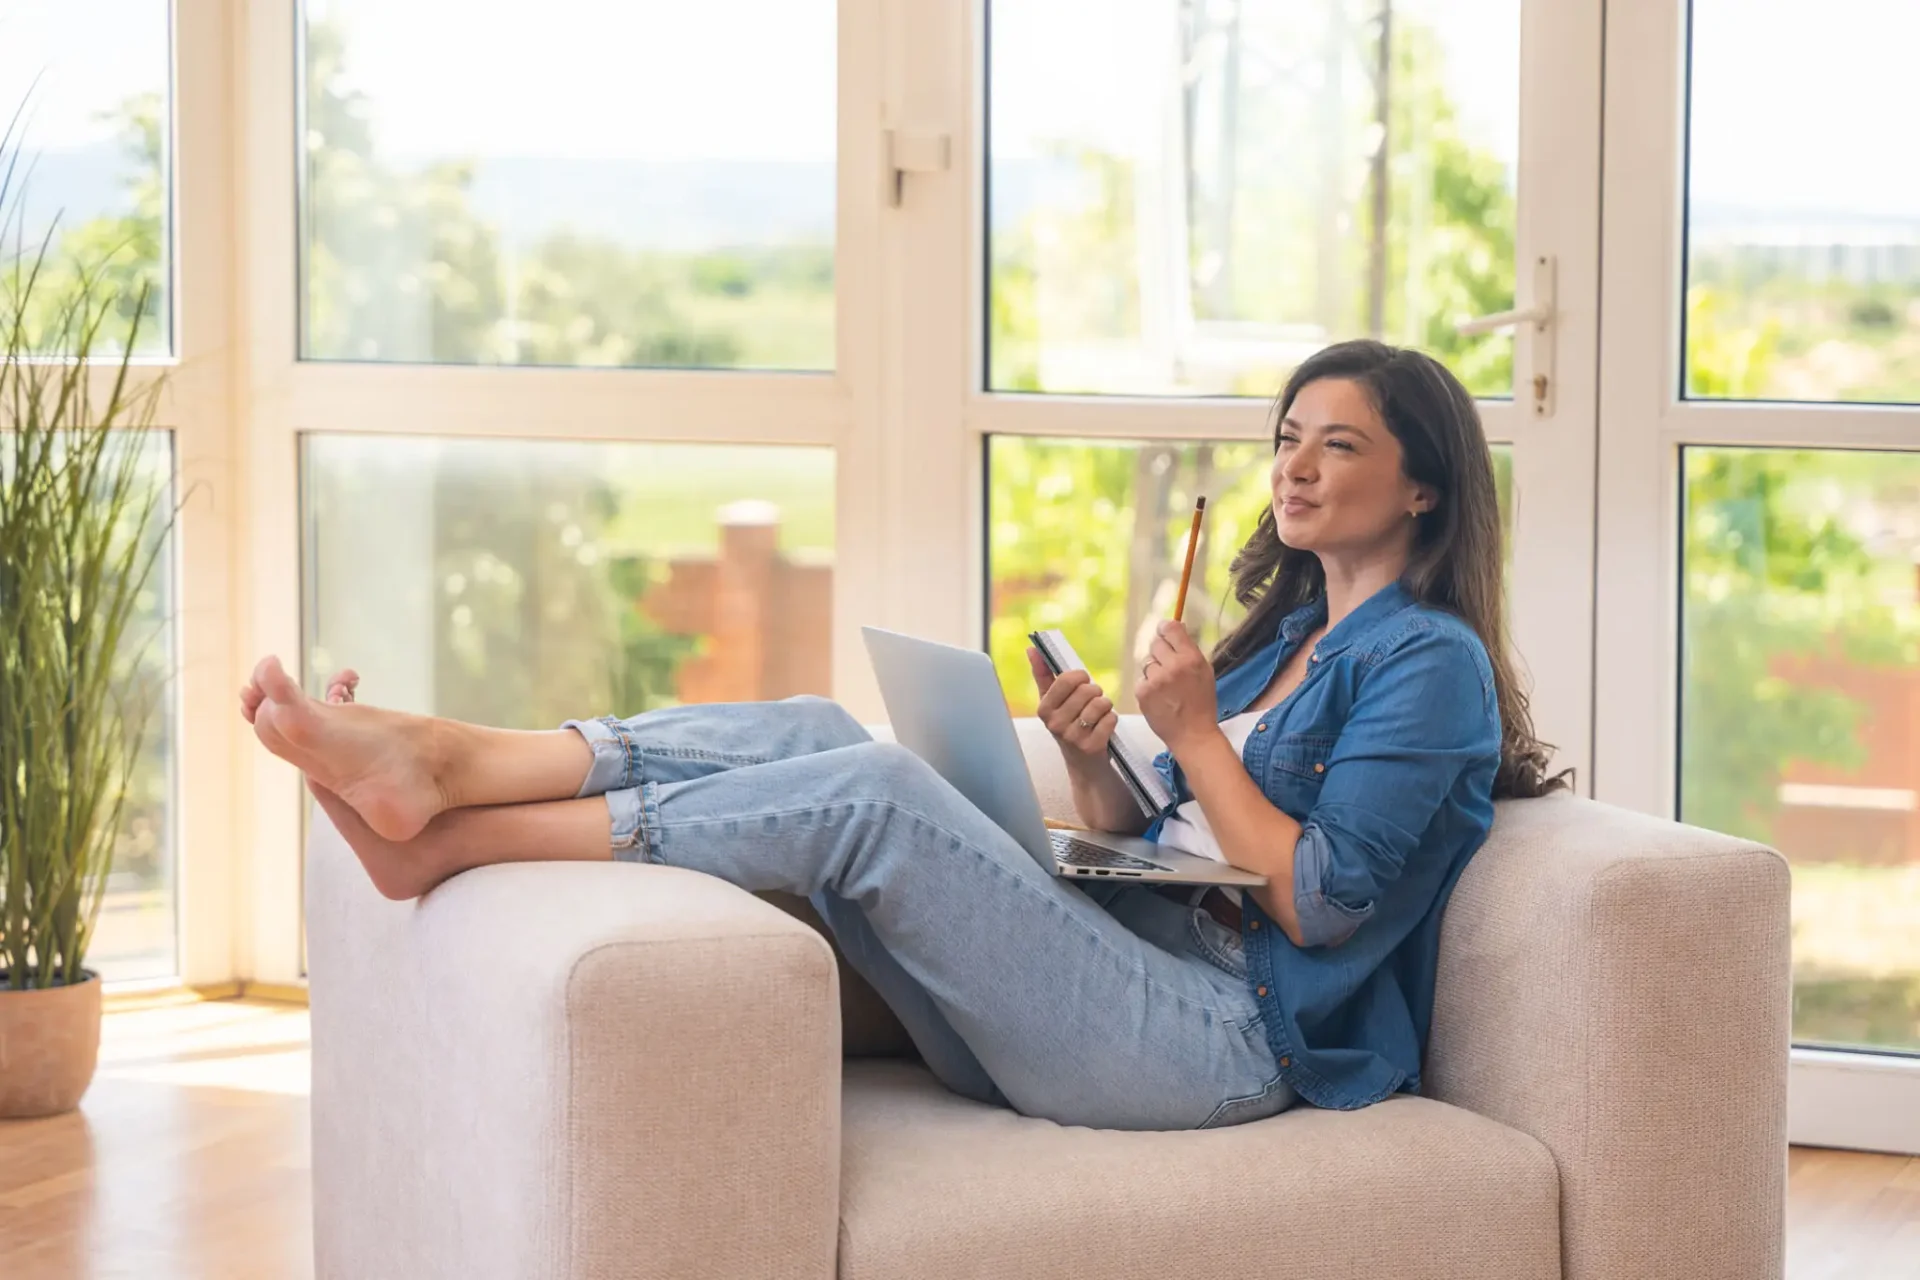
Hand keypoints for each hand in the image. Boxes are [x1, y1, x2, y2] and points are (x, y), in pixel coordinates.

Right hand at [1028, 647, 1116, 761]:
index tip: (1083, 682)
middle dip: (1095, 692)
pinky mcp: (1092, 746)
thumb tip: (1032, 649)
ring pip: (1101, 703)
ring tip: (1098, 714)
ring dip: (1105, 706)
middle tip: (1091, 702)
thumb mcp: (1052, 703)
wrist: (1083, 765)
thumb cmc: (1068, 726)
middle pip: (1087, 690)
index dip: (1081, 677)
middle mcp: (1055, 724)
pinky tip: (1104, 726)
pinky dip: (1112, 719)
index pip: (1066, 679)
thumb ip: (1043, 675)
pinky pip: (1110, 718)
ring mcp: (1073, 736)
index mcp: (1044, 710)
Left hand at [1136, 620, 1216, 752]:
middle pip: (1155, 643)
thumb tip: (1176, 628)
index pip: (1171, 629)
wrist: (1193, 734)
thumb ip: (1190, 650)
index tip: (1164, 632)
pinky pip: (1141, 679)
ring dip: (1154, 671)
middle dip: (1160, 652)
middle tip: (1167, 666)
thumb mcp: (1205, 672)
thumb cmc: (1202, 703)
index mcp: (1191, 658)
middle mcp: (1173, 666)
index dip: (1166, 629)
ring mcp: (1156, 679)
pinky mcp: (1143, 692)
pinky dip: (1147, 686)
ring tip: (1165, 687)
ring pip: (1147, 662)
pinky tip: (1158, 697)